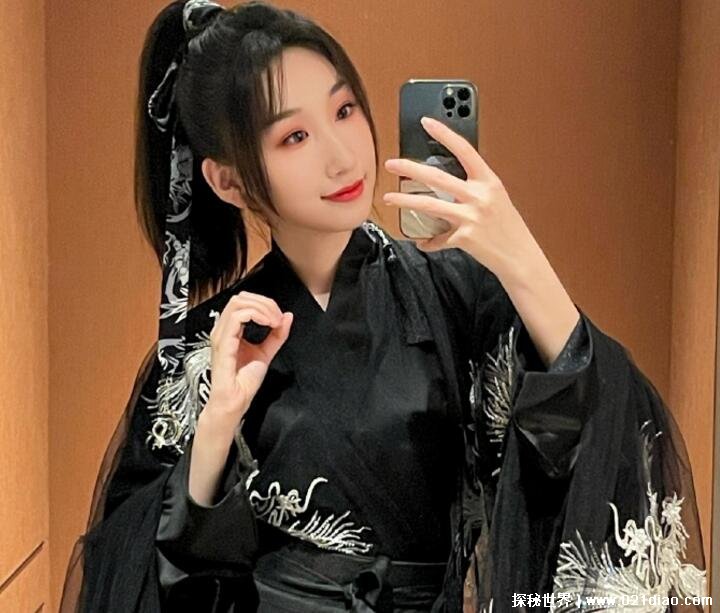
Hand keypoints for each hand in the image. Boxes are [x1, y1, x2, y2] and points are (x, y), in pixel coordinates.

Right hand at [205, 291, 292, 424]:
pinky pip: (237, 317)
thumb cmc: (244, 382)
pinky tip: (268, 325)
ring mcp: (220, 335)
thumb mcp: (266, 353)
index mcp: (229, 330)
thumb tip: (287, 316)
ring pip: (238, 303)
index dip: (265, 303)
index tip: (279, 318)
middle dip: (264, 303)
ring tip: (274, 321)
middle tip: (278, 318)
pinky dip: (257, 315)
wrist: (235, 401)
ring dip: (262, 308)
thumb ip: (277, 335)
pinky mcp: (223, 343)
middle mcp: (222, 330)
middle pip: (240, 298)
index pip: (244, 302)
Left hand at [382, 116, 541, 277]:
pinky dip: (428, 242)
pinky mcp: (464, 238)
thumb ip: (475, 188)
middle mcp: (480, 196)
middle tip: (392, 164)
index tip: (427, 123)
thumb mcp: (496, 198)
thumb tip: (446, 183)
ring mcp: (471, 217)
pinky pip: (438, 239)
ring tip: (389, 198)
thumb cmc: (508, 228)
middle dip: (410, 168)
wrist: (520, 256)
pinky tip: (422, 242)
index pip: (464, 150)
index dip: (444, 134)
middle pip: (437, 177)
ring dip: (405, 201)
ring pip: (430, 205)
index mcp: (489, 182)